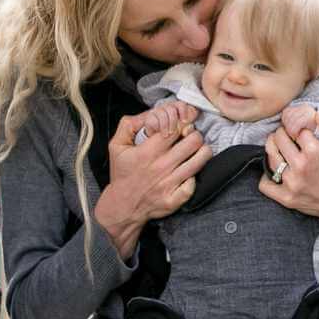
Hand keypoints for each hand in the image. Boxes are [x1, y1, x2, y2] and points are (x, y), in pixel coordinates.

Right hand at [93, 107, 209, 255]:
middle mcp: (160, 167)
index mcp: (147, 151)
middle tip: (190, 137)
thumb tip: (149, 113)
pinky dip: (194, 176)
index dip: (182, 123)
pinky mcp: (175, 199)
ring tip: (196, 151)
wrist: (122, 206)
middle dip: (194, 135)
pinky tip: (189, 172)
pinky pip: (194, 183)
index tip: (181, 125)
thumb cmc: (122, 174)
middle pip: (193, 141)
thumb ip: (129, 124)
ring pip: (200, 160)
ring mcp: (169, 184)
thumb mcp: (116, 145)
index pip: (175, 128)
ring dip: (202, 152)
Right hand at [140, 99, 191, 137]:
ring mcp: (157, 111)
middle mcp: (167, 108)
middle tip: (174, 131)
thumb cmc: (172, 131)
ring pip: (162, 114)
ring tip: (166, 135)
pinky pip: (153, 120)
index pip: (181, 105)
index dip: (184, 111)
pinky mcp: (149, 117)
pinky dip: (156, 127)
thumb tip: (190, 129)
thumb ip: (187, 128)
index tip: (185, 121)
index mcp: (177, 109)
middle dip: (173, 122)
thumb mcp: (182, 129)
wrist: (157, 136)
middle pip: (172, 110)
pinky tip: (157, 132)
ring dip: (165, 126)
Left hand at [260, 109, 318, 227]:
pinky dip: (266, 177)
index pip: (297, 129)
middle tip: (289, 136)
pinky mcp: (287, 198)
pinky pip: (265, 185)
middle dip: (283, 133)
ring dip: (273, 148)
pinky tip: (276, 170)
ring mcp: (292, 183)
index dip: (300, 127)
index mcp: (315, 151)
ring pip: (270, 157)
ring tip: (280, 148)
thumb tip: (317, 114)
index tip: (303, 132)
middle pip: (279, 139)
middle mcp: (300, 166)